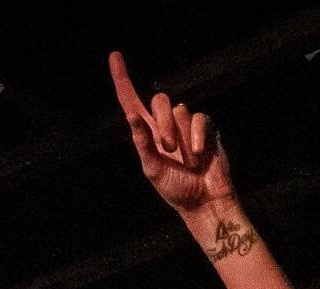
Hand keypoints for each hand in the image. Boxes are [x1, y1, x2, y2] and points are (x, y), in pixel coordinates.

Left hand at [109, 50, 233, 215]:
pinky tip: (199, 155)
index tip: (115, 57)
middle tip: (169, 148)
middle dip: (163, 122)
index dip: (123, 80)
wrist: (203, 200)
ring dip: (181, 137)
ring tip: (187, 161)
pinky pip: (198, 120)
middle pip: (159, 100)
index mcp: (147, 134)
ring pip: (180, 109)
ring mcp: (185, 125)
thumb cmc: (176, 189)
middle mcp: (165, 125)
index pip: (131, 101)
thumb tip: (131, 115)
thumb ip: (142, 142)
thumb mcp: (152, 169)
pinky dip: (197, 137)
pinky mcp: (203, 128)